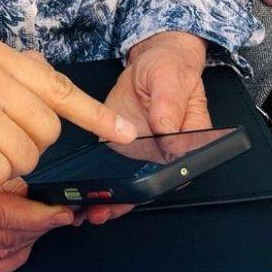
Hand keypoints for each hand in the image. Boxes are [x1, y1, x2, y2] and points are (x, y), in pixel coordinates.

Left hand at [87, 32, 209, 226]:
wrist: (150, 64)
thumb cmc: (169, 69)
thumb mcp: (170, 80)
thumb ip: (169, 105)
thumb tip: (167, 129)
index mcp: (188, 143)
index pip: (175, 173)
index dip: (154, 186)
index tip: (134, 193)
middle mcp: (166, 155)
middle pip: (149, 186)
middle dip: (125, 200)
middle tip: (103, 208)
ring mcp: (143, 153)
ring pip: (129, 184)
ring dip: (110, 199)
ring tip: (88, 208)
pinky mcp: (122, 147)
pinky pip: (113, 170)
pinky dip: (99, 183)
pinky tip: (83, 193)